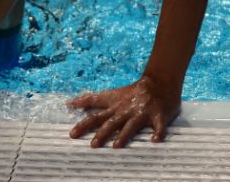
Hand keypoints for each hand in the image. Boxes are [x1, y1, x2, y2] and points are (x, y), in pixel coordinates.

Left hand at [66, 74, 181, 147]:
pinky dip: (158, 132)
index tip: (72, 134)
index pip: (95, 116)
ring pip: (131, 125)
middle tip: (92, 145)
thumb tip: (71, 103)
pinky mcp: (158, 115)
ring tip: (116, 145)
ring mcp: (141, 113)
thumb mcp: (110, 95)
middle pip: (111, 122)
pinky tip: (155, 140)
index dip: (83, 124)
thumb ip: (92, 100)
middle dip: (102, 133)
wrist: (157, 83)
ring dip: (124, 135)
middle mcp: (125, 110)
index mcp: (114, 106)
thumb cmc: (131, 92)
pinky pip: (158, 125)